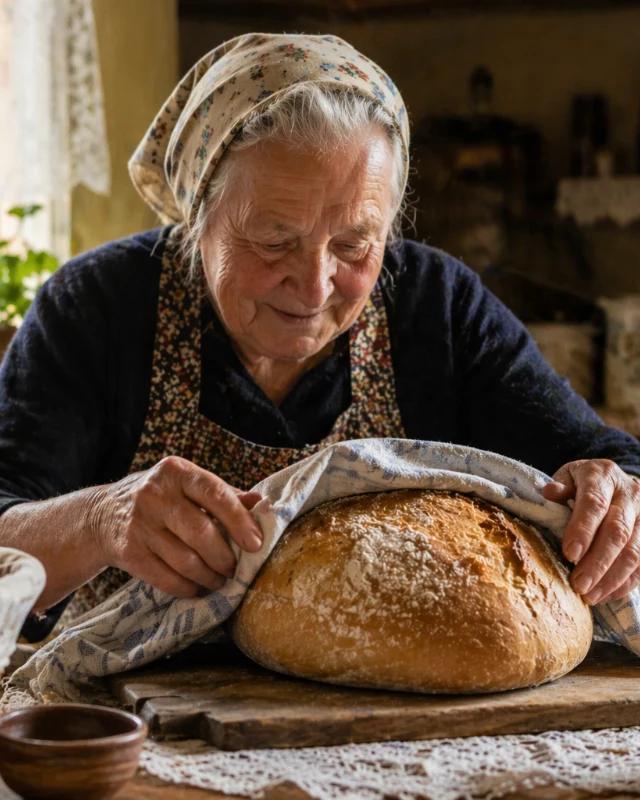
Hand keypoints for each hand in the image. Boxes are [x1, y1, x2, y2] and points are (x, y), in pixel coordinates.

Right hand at [90, 456, 262, 598]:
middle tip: (235, 569)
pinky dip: (187, 588)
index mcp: (177, 472)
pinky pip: (166, 579)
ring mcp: (139, 523)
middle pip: (201, 533)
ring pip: (186, 561)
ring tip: (219, 580)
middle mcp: (155, 494)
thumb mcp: (187, 486)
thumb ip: (224, 495)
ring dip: (209, 577)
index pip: (215, 494)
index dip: (239, 521)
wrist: (101, 515)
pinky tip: (197, 588)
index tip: (255, 544)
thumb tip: (262, 504)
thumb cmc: (160, 499)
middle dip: (224, 558)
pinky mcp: (128, 552)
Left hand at [542, 459, 639, 604]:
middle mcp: (630, 493)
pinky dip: (625, 583)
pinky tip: (606, 595)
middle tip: (578, 584)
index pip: (595, 503)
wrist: (614, 480)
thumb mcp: (568, 477)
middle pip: (617, 531)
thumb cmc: (583, 483)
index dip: (583, 529)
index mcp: (602, 475)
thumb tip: (548, 494)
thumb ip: (559, 487)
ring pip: (634, 551)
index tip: (569, 554)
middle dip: (597, 562)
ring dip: (611, 578)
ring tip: (589, 596)